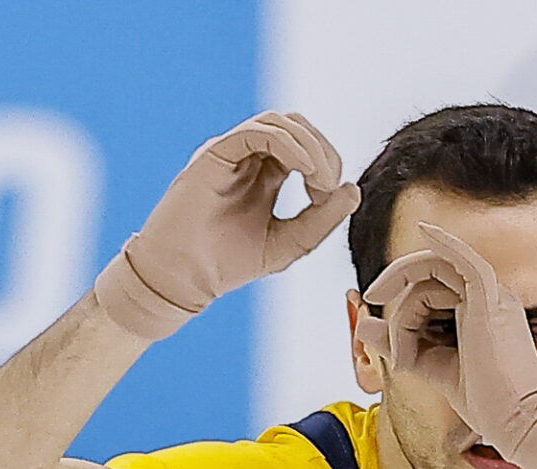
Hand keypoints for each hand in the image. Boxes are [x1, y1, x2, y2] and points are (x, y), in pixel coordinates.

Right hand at [94, 112, 358, 340]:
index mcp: (266, 173)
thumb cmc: (229, 264)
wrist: (183, 278)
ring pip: (280, 122)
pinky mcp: (215, 153)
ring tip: (319, 181)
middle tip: (328, 188)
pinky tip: (304, 171)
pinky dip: (288, 145)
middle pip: (298, 126)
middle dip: (323, 151)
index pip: (308, 147)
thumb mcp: (289, 244)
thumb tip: (354, 189)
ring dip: (310, 146)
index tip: (329, 200)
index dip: (328, 164)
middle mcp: (248, 156)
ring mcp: (231, 152)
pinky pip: (257, 132)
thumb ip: (322, 219)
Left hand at [358, 223, 536, 468]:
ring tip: (406, 358)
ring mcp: (492, 294)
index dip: (401, 310)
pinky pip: (464, 258)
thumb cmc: (486, 401)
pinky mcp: (490, 297)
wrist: (517, 420)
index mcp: (479, 310)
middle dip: (395, 301)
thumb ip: (399, 343)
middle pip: (425, 279)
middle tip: (372, 316)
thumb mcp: (429, 365)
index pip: (429, 290)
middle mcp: (488, 296)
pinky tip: (424, 229)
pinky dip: (444, 242)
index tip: (379, 336)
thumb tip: (364, 324)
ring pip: (430, 279)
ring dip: (405, 316)